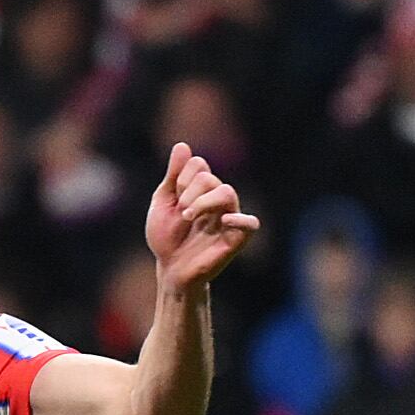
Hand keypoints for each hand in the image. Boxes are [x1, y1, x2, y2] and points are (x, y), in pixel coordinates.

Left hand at [144, 142, 259, 291]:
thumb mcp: (163, 202)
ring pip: (227, 193)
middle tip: (181, 211)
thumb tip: (183, 146)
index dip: (184, 176)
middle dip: (190, 191)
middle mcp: (217, 201)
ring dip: (204, 201)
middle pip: (210, 178)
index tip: (174, 197)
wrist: (170, 269)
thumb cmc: (167, 237)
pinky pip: (250, 223)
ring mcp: (228, 218)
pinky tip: (223, 221)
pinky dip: (240, 219)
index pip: (199, 165)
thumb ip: (173, 176)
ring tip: (188, 217)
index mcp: (201, 190)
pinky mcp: (235, 239)